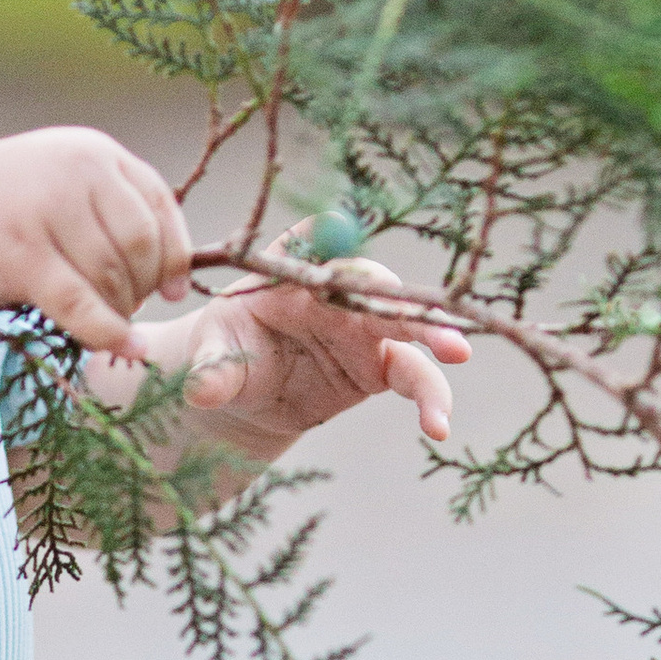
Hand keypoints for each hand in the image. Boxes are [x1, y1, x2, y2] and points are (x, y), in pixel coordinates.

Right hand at [0, 128, 191, 360]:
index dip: (174, 254)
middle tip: (123, 309)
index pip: (158, 205)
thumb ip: (109, 209)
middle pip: (141, 246)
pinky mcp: (19, 253)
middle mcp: (75, 170)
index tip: (173, 290)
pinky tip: (123, 347)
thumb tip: (173, 271)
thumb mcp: (57, 186)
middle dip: (142, 289)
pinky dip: (109, 333)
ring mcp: (46, 209)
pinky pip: (82, 305)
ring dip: (119, 312)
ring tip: (104, 322)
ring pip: (113, 278)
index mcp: (92, 152)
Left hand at [148, 247, 468, 458]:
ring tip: (457, 352)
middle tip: (423, 305)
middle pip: (371, 283)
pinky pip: (414, 376)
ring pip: (405, 324)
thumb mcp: (212, 357)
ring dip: (433, 334)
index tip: (336, 232)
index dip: (323, 237)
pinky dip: (430, 398)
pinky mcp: (381, 365)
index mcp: (289, 276)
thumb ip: (213, 369)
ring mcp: (364, 328)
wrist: (244, 392)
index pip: (310, 245)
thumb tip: (202, 389)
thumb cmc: (225, 354)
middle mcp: (334, 294)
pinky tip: (438, 427)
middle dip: (397, 291)